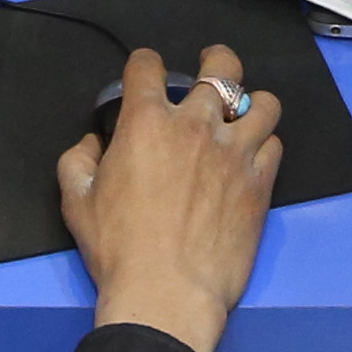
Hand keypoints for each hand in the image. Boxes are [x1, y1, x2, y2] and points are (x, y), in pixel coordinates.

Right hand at [58, 45, 284, 351]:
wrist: (167, 291)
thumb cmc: (119, 250)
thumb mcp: (76, 202)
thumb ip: (77, 160)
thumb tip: (92, 143)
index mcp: (146, 123)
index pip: (148, 65)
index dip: (145, 63)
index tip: (148, 71)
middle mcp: (195, 126)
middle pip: (221, 68)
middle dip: (216, 61)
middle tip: (212, 68)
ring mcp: (235, 153)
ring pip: (263, 103)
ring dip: (252, 102)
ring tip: (244, 112)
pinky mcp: (260, 183)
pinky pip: (275, 145)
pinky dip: (265, 144)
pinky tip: (253, 155)